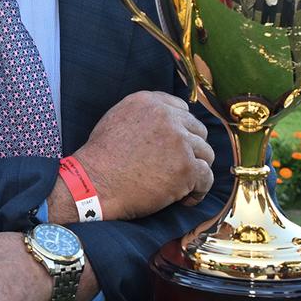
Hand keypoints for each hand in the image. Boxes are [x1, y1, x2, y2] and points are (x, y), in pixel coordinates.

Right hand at [70, 91, 214, 220]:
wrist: (94, 183)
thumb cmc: (101, 157)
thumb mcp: (116, 119)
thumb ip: (144, 114)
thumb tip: (168, 120)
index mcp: (148, 102)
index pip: (182, 109)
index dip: (181, 129)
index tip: (174, 145)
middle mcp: (167, 117)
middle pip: (198, 130)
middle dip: (191, 149)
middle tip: (177, 166)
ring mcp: (179, 142)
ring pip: (205, 154)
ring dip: (195, 169)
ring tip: (180, 184)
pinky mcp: (186, 168)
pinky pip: (206, 178)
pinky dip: (198, 190)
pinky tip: (184, 198)